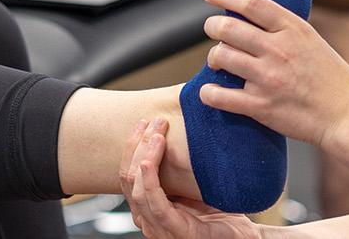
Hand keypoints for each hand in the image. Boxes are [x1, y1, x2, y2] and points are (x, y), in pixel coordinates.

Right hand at [121, 118, 264, 238]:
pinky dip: (148, 179)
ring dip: (144, 155)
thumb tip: (180, 134)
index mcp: (150, 208)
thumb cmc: (220, 218)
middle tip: (153, 121)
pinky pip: (153, 202)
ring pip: (137, 187)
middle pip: (128, 177)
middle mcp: (148, 219)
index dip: (132, 147)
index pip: (129, 174)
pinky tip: (148, 161)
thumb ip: (180, 172)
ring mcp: (158, 227)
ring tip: (157, 134)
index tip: (144, 123)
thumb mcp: (194, 189)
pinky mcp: (172, 229)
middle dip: (137, 145)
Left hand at [198, 0, 348, 149]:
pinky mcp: (261, 106)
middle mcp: (278, 50)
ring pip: (221, 57)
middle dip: (212, 27)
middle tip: (212, 30)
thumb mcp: (314, 42)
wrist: (347, 118)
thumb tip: (257, 17)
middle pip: (227, 28)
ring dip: (213, 58)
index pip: (251, 3)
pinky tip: (209, 92)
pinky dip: (208, 93)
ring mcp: (268, 78)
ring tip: (217, 62)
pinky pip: (220, 96)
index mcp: (293, 30)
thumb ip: (287, 30)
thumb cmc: (334, 81)